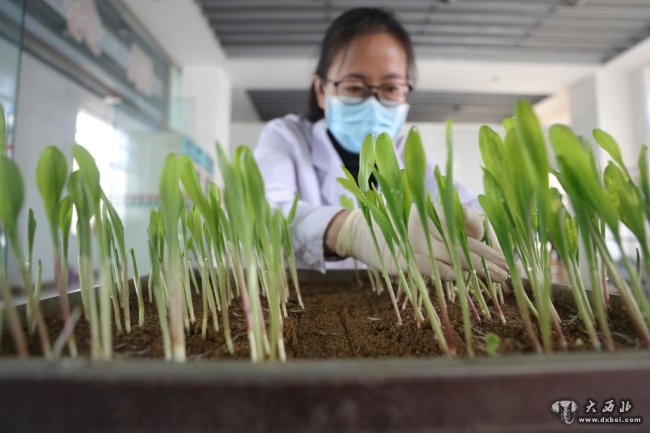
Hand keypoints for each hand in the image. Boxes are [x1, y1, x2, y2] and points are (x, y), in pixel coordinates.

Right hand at [332, 205, 507, 281]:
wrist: (363, 233)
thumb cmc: (402, 226)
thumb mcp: (425, 218)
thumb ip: (451, 220)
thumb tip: (482, 229)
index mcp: (428, 208)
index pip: (460, 217)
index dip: (481, 230)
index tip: (496, 244)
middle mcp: (420, 223)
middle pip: (462, 241)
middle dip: (488, 256)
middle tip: (508, 268)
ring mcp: (410, 243)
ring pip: (451, 258)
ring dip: (477, 270)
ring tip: (498, 277)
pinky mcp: (402, 261)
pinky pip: (433, 270)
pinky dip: (450, 276)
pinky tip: (465, 280)